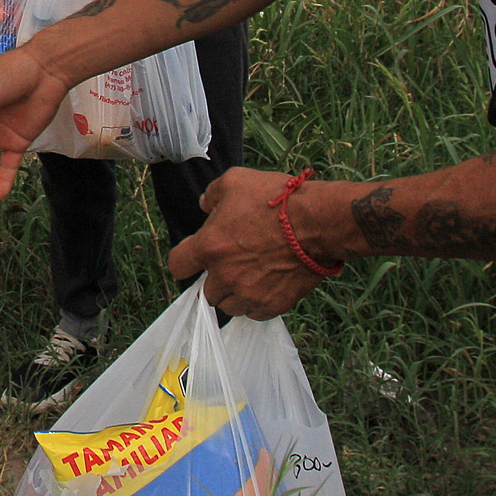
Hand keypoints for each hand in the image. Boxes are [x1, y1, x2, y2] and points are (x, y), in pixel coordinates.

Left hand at [168, 169, 331, 318]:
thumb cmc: (276, 199)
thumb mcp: (236, 181)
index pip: (178, 265)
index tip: (196, 257)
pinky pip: (255, 314)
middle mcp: (225, 275)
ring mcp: (249, 293)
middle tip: (232, 264)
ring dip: (234, 294)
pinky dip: (256, 304)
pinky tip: (265, 287)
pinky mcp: (272, 304)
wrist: (318, 223)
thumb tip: (205, 205)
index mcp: (209, 246)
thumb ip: (212, 195)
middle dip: (215, 278)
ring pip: (229, 306)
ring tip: (250, 277)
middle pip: (206, 291)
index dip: (185, 260)